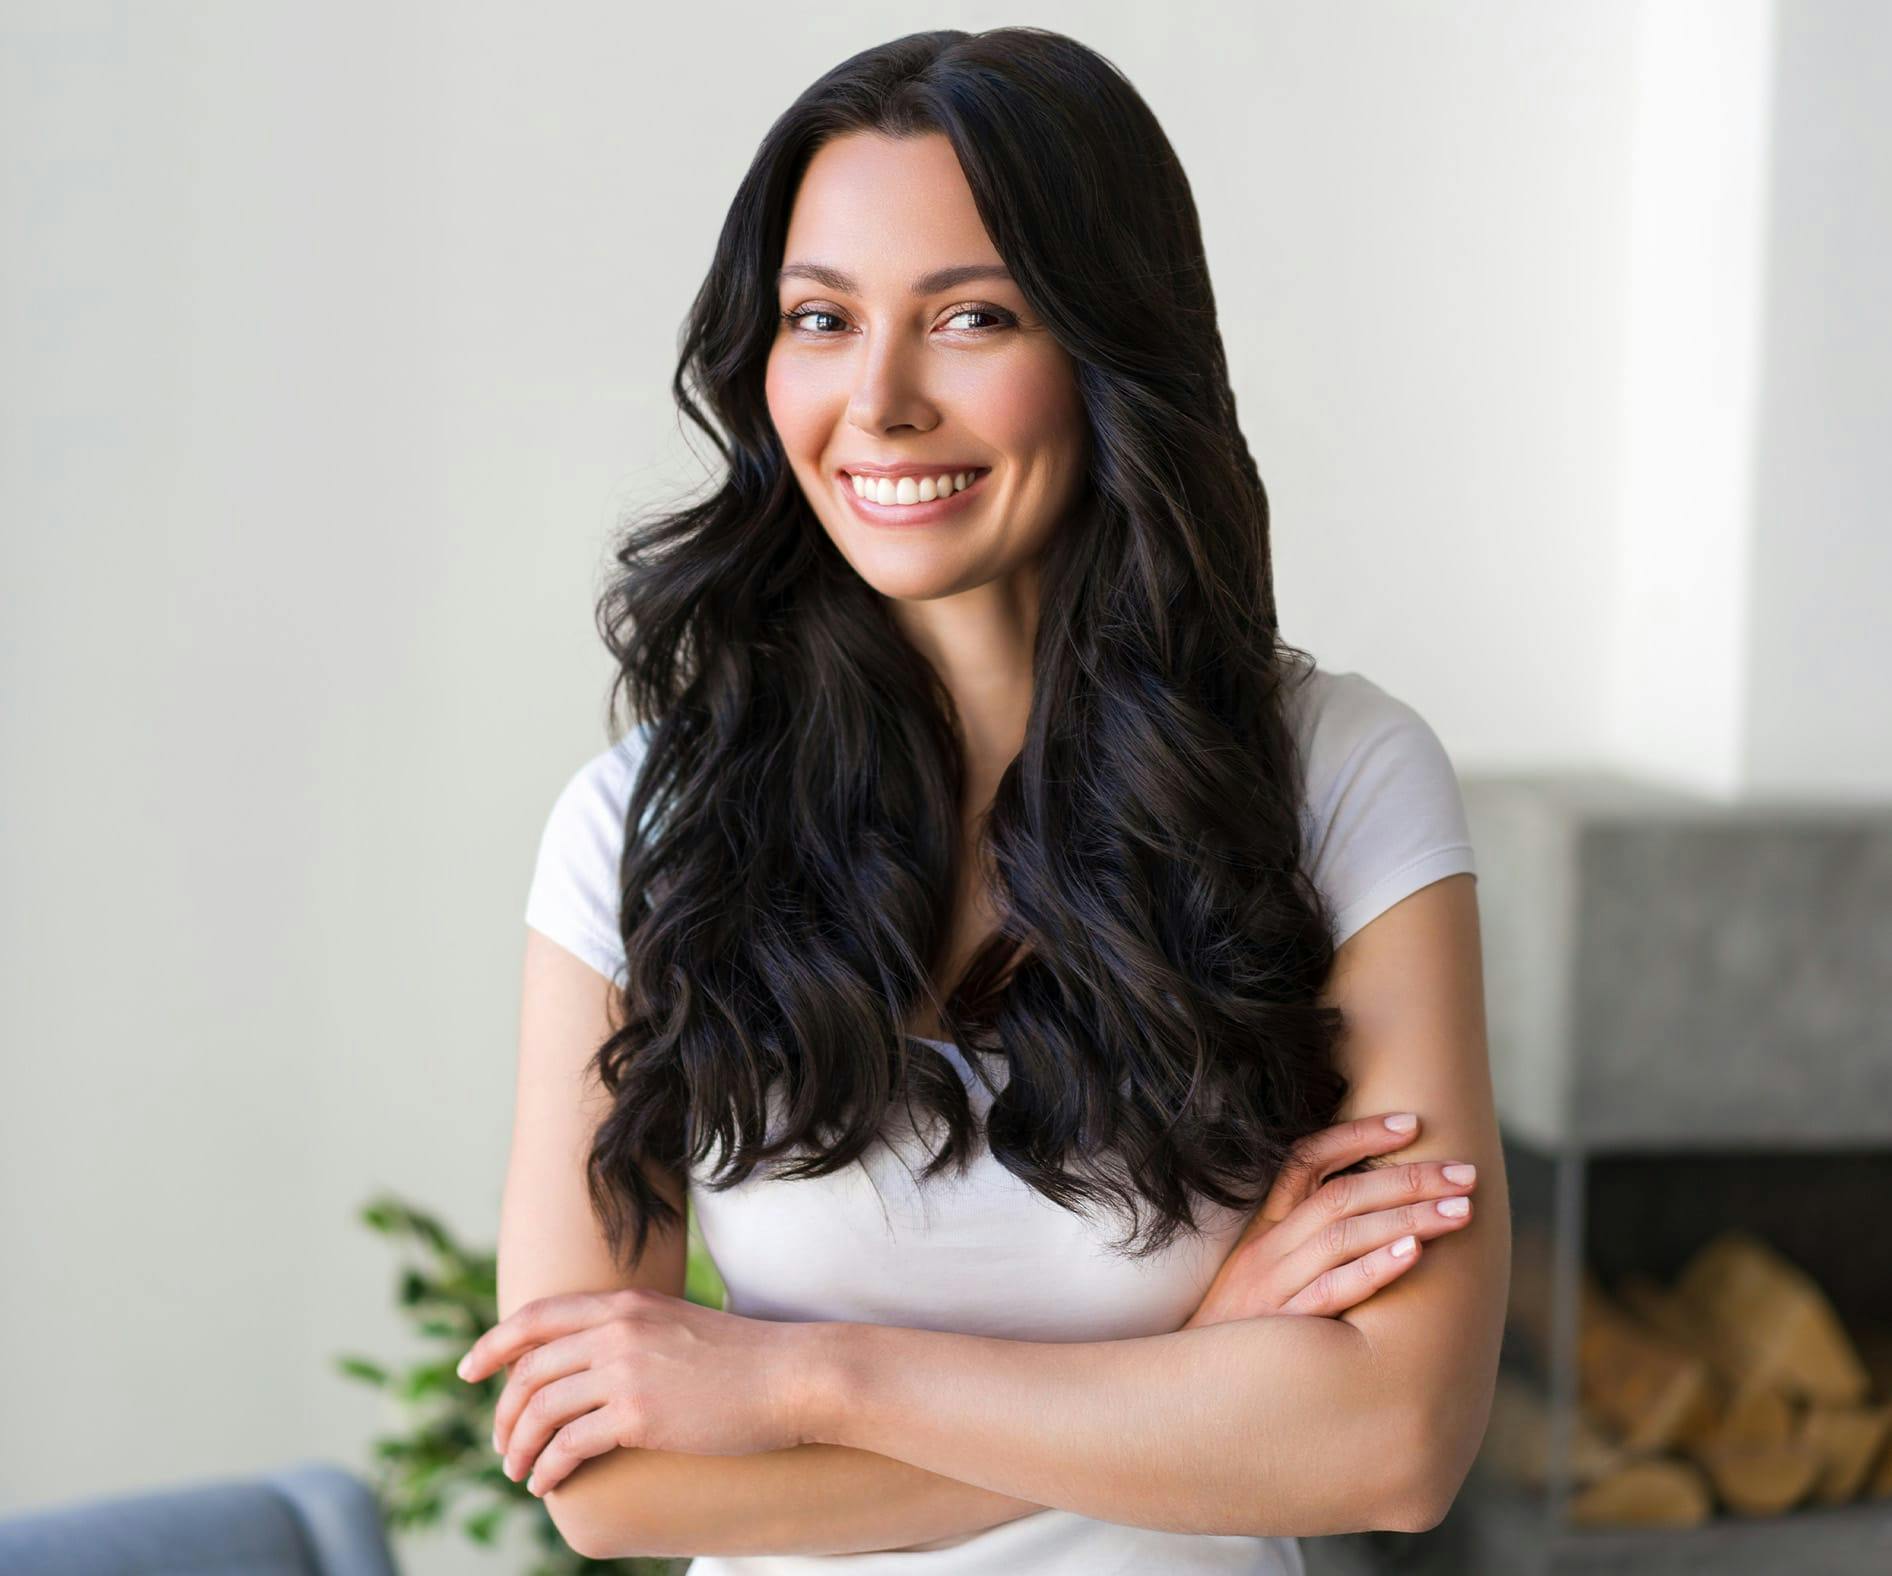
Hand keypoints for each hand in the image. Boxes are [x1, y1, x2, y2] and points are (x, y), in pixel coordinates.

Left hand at [456, 1288, 815, 1495]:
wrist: (789, 1375)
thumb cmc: (741, 1357)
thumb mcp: (676, 1325)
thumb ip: (633, 1333)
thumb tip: (595, 1361)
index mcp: (623, 1303)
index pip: (534, 1317)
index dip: (493, 1344)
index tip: (469, 1370)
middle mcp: (616, 1329)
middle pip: (529, 1369)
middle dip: (503, 1411)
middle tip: (501, 1443)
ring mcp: (626, 1370)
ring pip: (541, 1409)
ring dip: (518, 1446)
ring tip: (519, 1472)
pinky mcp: (639, 1414)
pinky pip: (569, 1444)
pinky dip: (547, 1467)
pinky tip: (547, 1484)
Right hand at [1182, 1112, 1475, 1328]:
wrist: (1192, 1393)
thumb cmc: (1239, 1335)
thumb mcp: (1260, 1276)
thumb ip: (1302, 1244)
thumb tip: (1373, 1216)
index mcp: (1265, 1229)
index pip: (1307, 1160)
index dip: (1357, 1135)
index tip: (1411, 1124)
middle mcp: (1268, 1249)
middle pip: (1341, 1194)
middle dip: (1408, 1178)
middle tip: (1464, 1172)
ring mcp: (1274, 1286)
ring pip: (1344, 1235)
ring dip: (1407, 1217)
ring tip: (1460, 1210)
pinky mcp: (1284, 1328)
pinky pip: (1332, 1289)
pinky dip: (1374, 1268)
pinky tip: (1413, 1253)